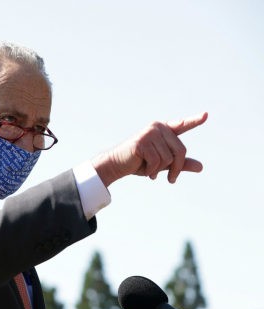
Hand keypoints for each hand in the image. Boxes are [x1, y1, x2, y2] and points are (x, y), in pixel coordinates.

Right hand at [93, 112, 207, 185]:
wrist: (116, 165)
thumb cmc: (139, 163)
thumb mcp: (162, 164)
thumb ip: (180, 164)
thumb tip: (201, 167)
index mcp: (164, 130)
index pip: (182, 126)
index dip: (194, 121)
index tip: (206, 115)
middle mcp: (158, 128)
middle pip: (180, 151)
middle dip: (176, 168)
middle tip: (171, 179)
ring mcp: (150, 133)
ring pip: (168, 158)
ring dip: (160, 170)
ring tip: (150, 171)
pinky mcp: (142, 142)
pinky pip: (156, 161)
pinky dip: (152, 171)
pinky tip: (146, 171)